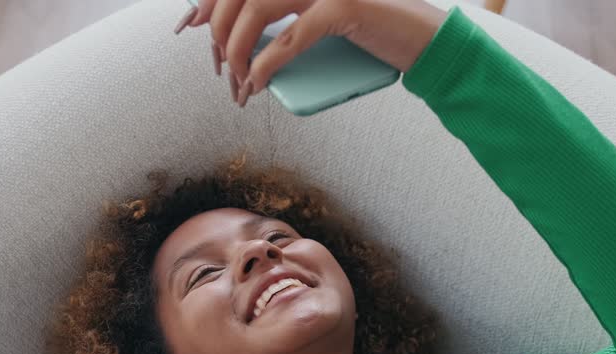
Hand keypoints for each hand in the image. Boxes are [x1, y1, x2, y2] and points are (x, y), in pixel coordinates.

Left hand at [173, 0, 446, 106]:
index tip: (190, 26)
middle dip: (217, 30)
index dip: (208, 0)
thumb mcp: (320, 14)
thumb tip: (229, 28)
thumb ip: (284, 12)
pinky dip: (264, 63)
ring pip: (257, 8)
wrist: (426, 39)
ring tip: (237, 80)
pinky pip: (289, 37)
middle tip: (218, 66)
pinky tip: (254, 83)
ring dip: (236, 49)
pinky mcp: (345, 6)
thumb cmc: (371, 31)